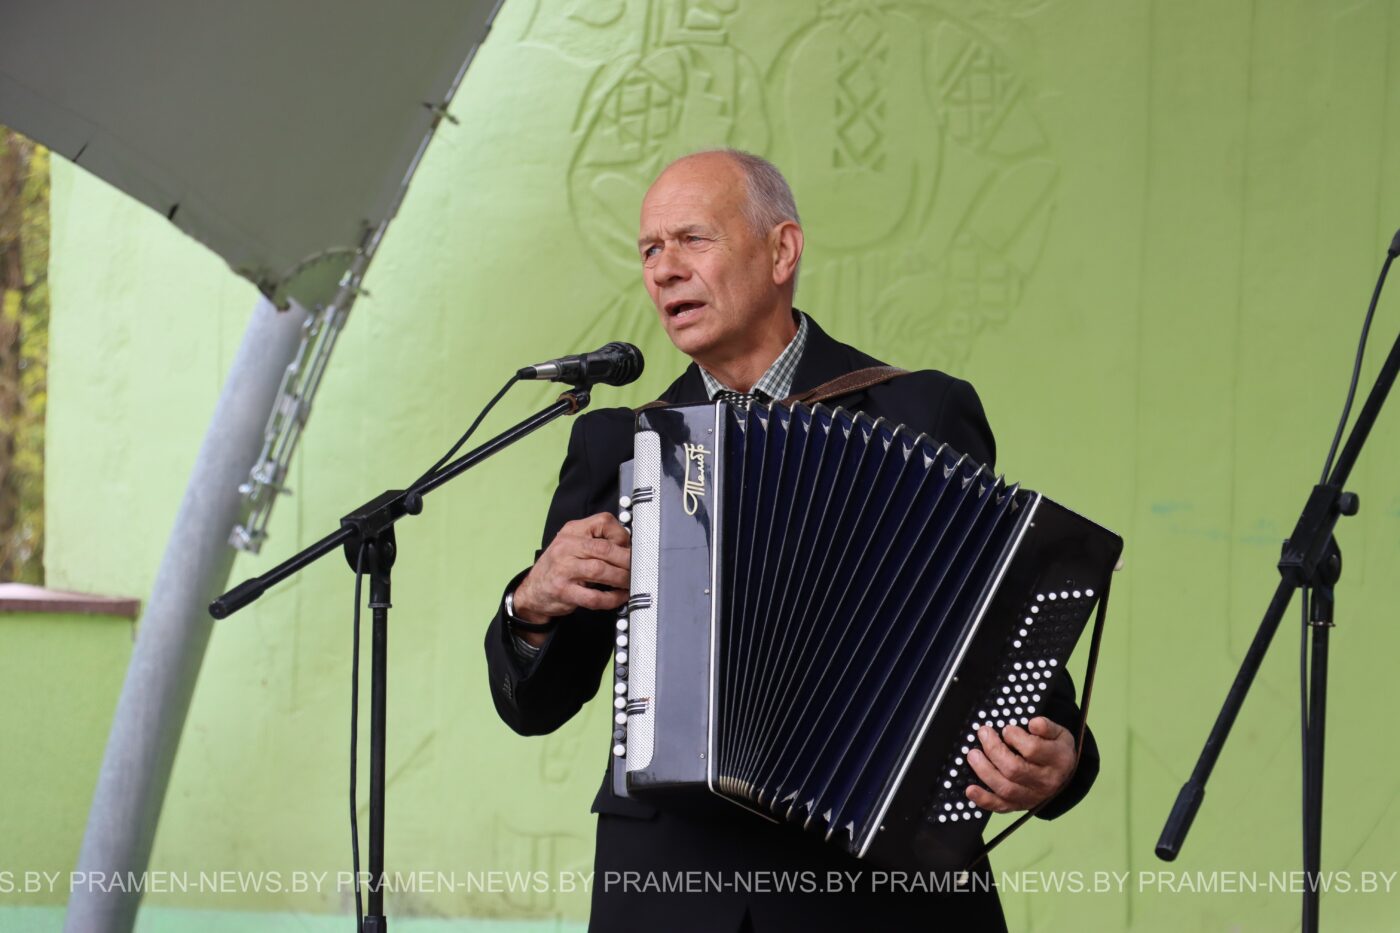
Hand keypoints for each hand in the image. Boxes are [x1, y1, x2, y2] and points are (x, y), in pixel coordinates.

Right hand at [512, 512, 630, 639]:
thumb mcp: (573, 544)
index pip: (603, 522)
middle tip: (638, 568)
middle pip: (605, 548)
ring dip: (621, 579)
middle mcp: (566, 547)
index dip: (622, 535)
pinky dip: (611, 598)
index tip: (630, 547)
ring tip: (629, 583)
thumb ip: (596, 542)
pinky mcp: (564, 591)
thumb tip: (630, 548)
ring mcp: (563, 569)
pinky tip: (619, 597)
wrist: (532, 590)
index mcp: (573, 530)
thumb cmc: (558, 566)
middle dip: (627, 560)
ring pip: (600, 571)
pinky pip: (593, 597)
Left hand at [964, 717, 1075, 812]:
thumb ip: (1046, 726)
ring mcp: (1032, 796)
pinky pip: (1000, 806)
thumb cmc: (1055, 750)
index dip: (1015, 737)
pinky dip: (983, 799)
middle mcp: (1046, 781)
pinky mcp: (1019, 805)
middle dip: (993, 750)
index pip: (1032, 749)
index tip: (1006, 729)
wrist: (1064, 776)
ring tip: (973, 755)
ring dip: (984, 771)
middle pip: (1014, 769)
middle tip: (983, 734)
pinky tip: (970, 790)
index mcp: (1057, 759)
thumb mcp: (1059, 733)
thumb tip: (1033, 723)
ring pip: (1005, 788)